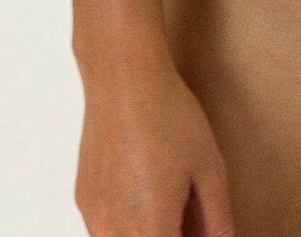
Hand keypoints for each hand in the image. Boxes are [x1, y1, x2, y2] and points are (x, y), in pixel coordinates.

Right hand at [74, 54, 233, 236]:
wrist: (123, 79)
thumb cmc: (169, 117)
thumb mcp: (208, 167)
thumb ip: (217, 218)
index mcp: (150, 229)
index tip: (200, 227)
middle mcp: (115, 233)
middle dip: (170, 235)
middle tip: (189, 217)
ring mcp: (95, 218)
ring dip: (148, 232)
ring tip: (168, 200)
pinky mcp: (83, 201)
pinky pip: (106, 230)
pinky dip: (127, 224)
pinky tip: (144, 191)